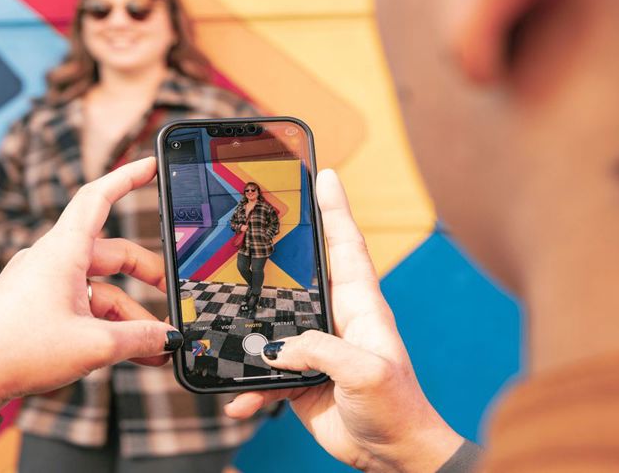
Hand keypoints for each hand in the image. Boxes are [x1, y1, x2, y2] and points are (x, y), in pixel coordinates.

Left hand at [0, 158, 180, 403]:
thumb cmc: (14, 351)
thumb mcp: (92, 346)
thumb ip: (139, 338)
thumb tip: (169, 337)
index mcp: (62, 251)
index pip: (99, 197)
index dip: (127, 177)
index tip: (152, 165)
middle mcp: (52, 260)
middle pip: (112, 253)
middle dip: (148, 276)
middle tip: (173, 298)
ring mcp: (43, 283)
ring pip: (101, 289)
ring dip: (130, 316)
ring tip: (156, 347)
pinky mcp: (37, 306)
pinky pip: (83, 306)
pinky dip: (108, 325)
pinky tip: (129, 352)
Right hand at [225, 170, 463, 471]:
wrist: (393, 455)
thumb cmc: (397, 407)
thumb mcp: (365, 372)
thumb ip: (321, 351)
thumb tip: (278, 347)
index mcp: (360, 306)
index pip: (347, 246)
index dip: (335, 209)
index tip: (325, 174)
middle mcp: (335, 319)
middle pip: (299, 274)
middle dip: (274, 251)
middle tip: (247, 225)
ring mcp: (314, 347)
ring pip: (272, 325)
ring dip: (247, 330)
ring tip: (221, 326)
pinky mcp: (299, 377)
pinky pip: (263, 374)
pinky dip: (246, 386)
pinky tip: (235, 400)